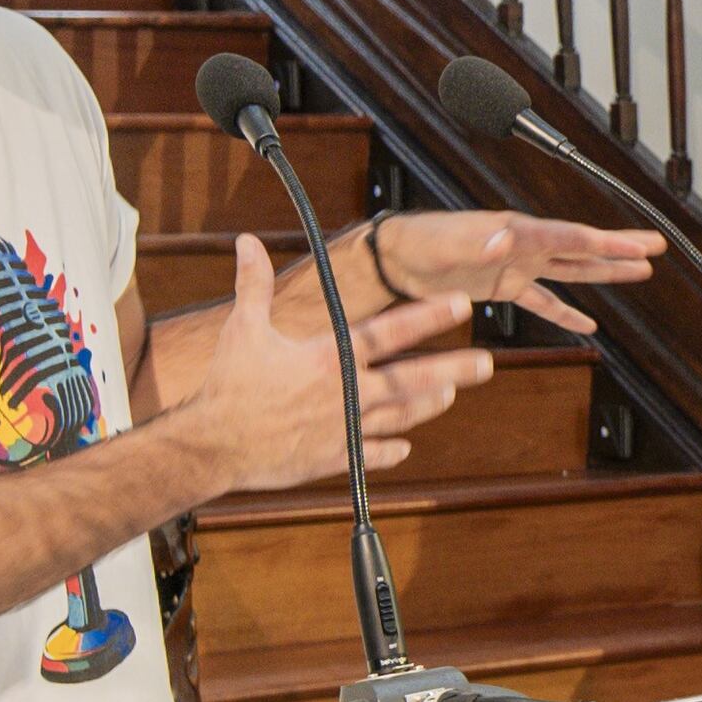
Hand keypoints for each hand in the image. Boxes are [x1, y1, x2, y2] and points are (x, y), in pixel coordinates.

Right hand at [168, 249, 481, 497]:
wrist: (215, 447)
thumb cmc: (228, 386)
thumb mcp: (242, 329)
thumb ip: (254, 285)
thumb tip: (247, 242)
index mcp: (330, 357)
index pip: (390, 332)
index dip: (428, 315)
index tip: (462, 303)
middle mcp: (347, 393)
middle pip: (411, 379)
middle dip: (452, 370)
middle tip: (486, 364)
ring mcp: (344, 430)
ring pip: (399, 416)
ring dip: (427, 405)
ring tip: (451, 394)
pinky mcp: (333, 459)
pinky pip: (369, 455)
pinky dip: (388, 450)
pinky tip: (405, 448)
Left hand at [388, 210, 665, 335]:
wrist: (391, 258)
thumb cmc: (417, 244)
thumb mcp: (447, 243)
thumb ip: (479, 241)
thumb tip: (510, 237)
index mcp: (516, 231)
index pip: (570, 238)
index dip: (607, 242)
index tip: (640, 245)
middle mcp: (522, 244)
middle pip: (581, 247)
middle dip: (619, 248)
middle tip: (656, 246)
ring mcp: (516, 265)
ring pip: (570, 270)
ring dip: (604, 272)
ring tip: (639, 271)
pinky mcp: (503, 285)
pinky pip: (542, 302)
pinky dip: (565, 312)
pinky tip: (587, 325)